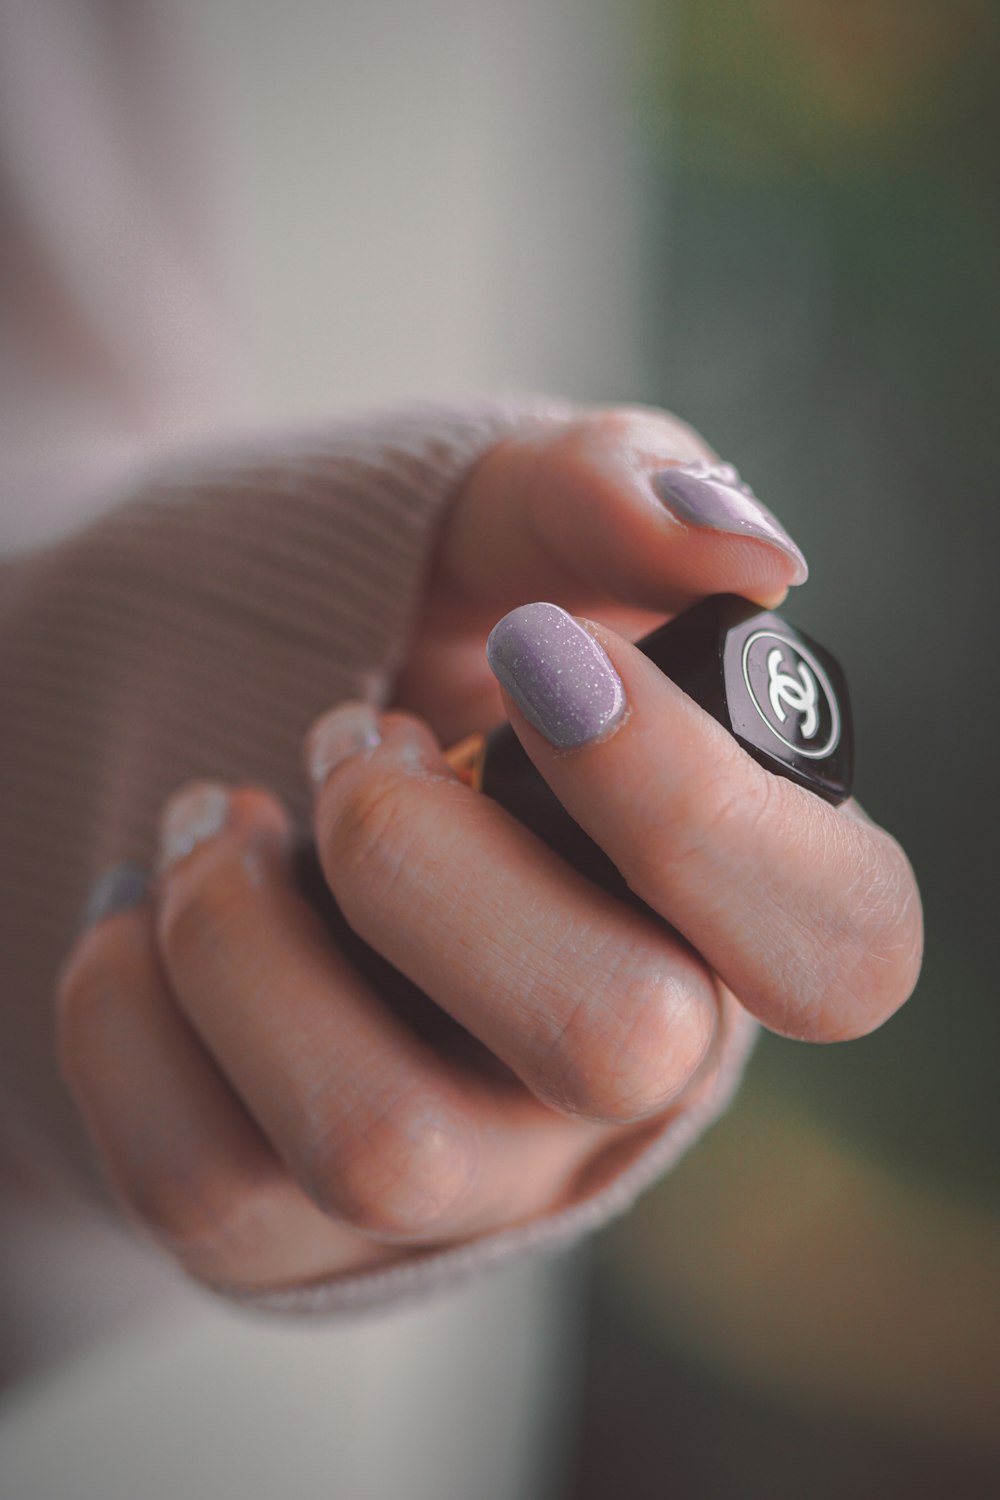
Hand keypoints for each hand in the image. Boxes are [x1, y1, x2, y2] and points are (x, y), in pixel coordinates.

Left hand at [54, 407, 921, 1292]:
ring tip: (221, 816)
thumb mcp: (494, 525)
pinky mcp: (300, 1236)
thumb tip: (750, 550)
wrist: (205, 708)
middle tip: (347, 738)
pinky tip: (150, 912)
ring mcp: (464, 1176)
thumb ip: (614, 499)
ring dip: (243, 926)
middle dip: (419, 844)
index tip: (539, 657)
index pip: (836, 945)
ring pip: (380, 1141)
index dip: (699, 811)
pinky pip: (201, 1182)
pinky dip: (128, 1007)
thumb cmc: (393, 617)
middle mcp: (623, 1073)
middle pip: (610, 1042)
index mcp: (724, 906)